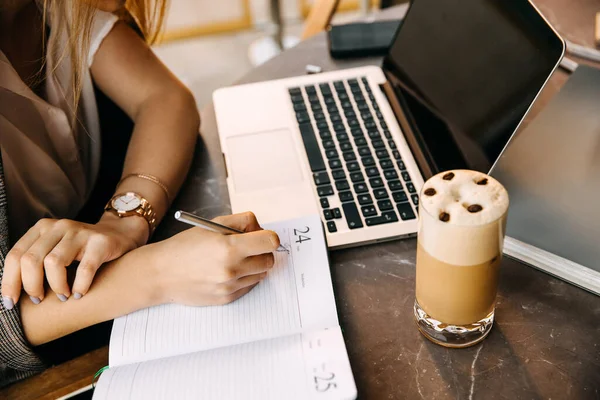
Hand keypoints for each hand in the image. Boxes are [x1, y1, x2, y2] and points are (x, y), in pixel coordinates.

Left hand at [1, 214, 148, 306]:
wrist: (120, 234)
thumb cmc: (81, 251)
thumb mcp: (55, 249)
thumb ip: (34, 263)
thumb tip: (9, 296)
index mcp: (42, 229)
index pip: (15, 255)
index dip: (9, 282)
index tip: (10, 304)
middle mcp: (59, 227)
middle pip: (31, 259)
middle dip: (31, 286)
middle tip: (39, 299)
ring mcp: (80, 233)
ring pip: (54, 262)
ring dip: (56, 286)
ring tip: (62, 297)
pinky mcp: (101, 242)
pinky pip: (85, 268)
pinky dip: (80, 286)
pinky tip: (80, 294)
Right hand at [151, 212, 279, 305]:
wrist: (161, 274)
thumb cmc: (185, 246)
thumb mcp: (212, 224)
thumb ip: (242, 221)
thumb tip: (262, 229)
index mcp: (229, 247)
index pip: (271, 242)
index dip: (269, 237)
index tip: (262, 236)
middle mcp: (232, 269)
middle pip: (269, 260)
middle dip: (262, 251)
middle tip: (249, 247)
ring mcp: (230, 287)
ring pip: (261, 274)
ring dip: (254, 265)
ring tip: (235, 259)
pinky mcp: (227, 299)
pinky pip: (249, 286)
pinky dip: (244, 278)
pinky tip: (227, 271)